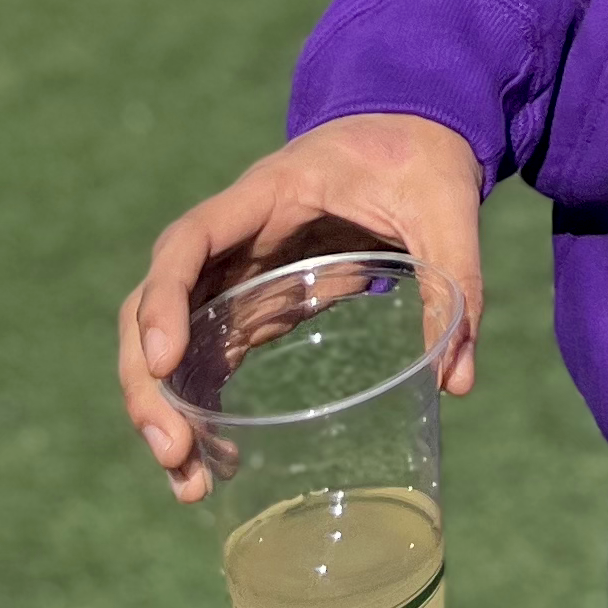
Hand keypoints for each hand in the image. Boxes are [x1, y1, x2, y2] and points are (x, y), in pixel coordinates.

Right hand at [116, 114, 484, 501]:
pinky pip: (206, 358)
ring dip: (167, 409)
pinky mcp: (253, 303)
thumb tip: (458, 382)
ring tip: (189, 484)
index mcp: (267, 194)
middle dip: (149, 381)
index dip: (164, 299)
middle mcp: (235, 236)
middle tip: (174, 452)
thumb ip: (457, 280)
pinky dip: (200, 410)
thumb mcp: (445, 206)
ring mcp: (237, 272)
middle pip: (156, 304)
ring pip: (170, 341)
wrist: (413, 123)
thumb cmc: (420, 154)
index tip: (163, 361)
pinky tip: (213, 464)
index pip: (188, 242)